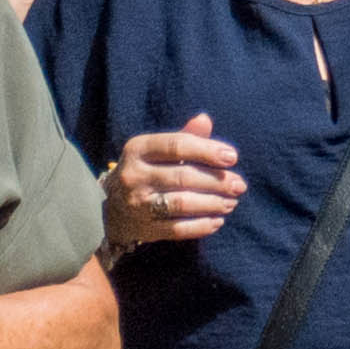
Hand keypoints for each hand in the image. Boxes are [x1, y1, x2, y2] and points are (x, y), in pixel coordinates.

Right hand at [105, 115, 242, 252]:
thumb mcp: (158, 149)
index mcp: (138, 149)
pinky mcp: (143, 228)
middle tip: (240, 185)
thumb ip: (185, 136)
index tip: (233, 157)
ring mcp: (137, 204)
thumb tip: (205, 119)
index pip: (177, 145)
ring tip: (232, 202)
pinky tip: (217, 221)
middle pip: (183, 176)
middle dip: (217, 181)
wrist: (110, 208)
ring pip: (181, 204)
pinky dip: (201, 226)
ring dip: (212, 204)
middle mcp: (134, 176)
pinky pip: (177, 229)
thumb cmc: (147, 170)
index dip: (208, 150)